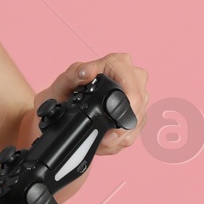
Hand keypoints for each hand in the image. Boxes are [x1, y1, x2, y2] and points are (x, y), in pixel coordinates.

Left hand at [35, 53, 149, 155]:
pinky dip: (121, 140)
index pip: (131, 80)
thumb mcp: (65, 81)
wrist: (63, 108)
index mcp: (117, 63)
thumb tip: (87, 72)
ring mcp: (137, 96)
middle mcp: (132, 77)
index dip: (128, 100)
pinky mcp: (137, 113)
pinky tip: (106, 139)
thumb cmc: (65, 91)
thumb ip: (75, 73)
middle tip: (105, 135)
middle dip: (123, 125)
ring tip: (101, 138)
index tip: (115, 117)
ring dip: (121, 136)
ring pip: (140, 119)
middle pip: (140, 102)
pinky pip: (137, 131)